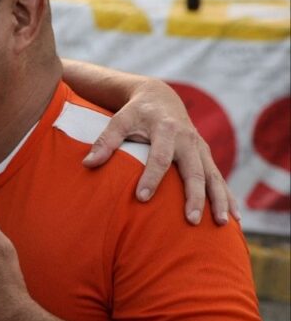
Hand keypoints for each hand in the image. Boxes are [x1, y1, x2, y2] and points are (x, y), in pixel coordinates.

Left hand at [82, 78, 235, 225]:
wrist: (160, 97)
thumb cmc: (135, 113)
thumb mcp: (119, 120)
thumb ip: (105, 141)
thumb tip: (87, 164)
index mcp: (165, 129)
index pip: (159, 157)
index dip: (151, 178)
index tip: (141, 198)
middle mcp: (188, 139)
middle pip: (193, 170)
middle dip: (194, 196)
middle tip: (191, 220)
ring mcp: (200, 148)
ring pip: (213, 176)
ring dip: (219, 200)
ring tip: (221, 223)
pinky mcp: (206, 156)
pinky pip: (220, 178)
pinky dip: (228, 197)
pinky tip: (234, 218)